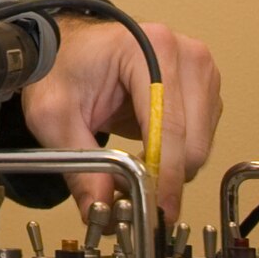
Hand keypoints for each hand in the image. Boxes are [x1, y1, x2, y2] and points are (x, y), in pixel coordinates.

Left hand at [19, 17, 222, 221]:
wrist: (69, 48)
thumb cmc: (61, 68)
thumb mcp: (53, 114)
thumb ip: (79, 162)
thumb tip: (101, 207)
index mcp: (148, 49)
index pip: (169, 125)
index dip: (163, 174)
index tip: (153, 209)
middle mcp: (184, 55)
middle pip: (193, 141)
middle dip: (164, 175)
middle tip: (128, 190)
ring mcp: (199, 69)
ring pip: (200, 146)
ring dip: (171, 166)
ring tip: (131, 160)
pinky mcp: (204, 86)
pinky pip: (201, 139)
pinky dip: (177, 155)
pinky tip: (147, 147)